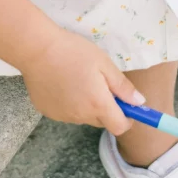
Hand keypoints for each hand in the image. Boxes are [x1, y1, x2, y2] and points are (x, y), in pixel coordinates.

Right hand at [18, 28, 145, 133]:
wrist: (37, 50)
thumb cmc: (74, 52)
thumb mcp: (104, 64)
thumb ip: (123, 87)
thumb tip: (140, 103)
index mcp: (98, 105)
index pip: (120, 127)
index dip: (127, 118)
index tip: (126, 104)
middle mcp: (80, 116)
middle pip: (102, 121)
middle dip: (107, 108)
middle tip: (101, 84)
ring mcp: (62, 116)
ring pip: (84, 116)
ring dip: (88, 105)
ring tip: (79, 79)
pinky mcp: (48, 112)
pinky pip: (67, 112)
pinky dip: (70, 103)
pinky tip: (63, 84)